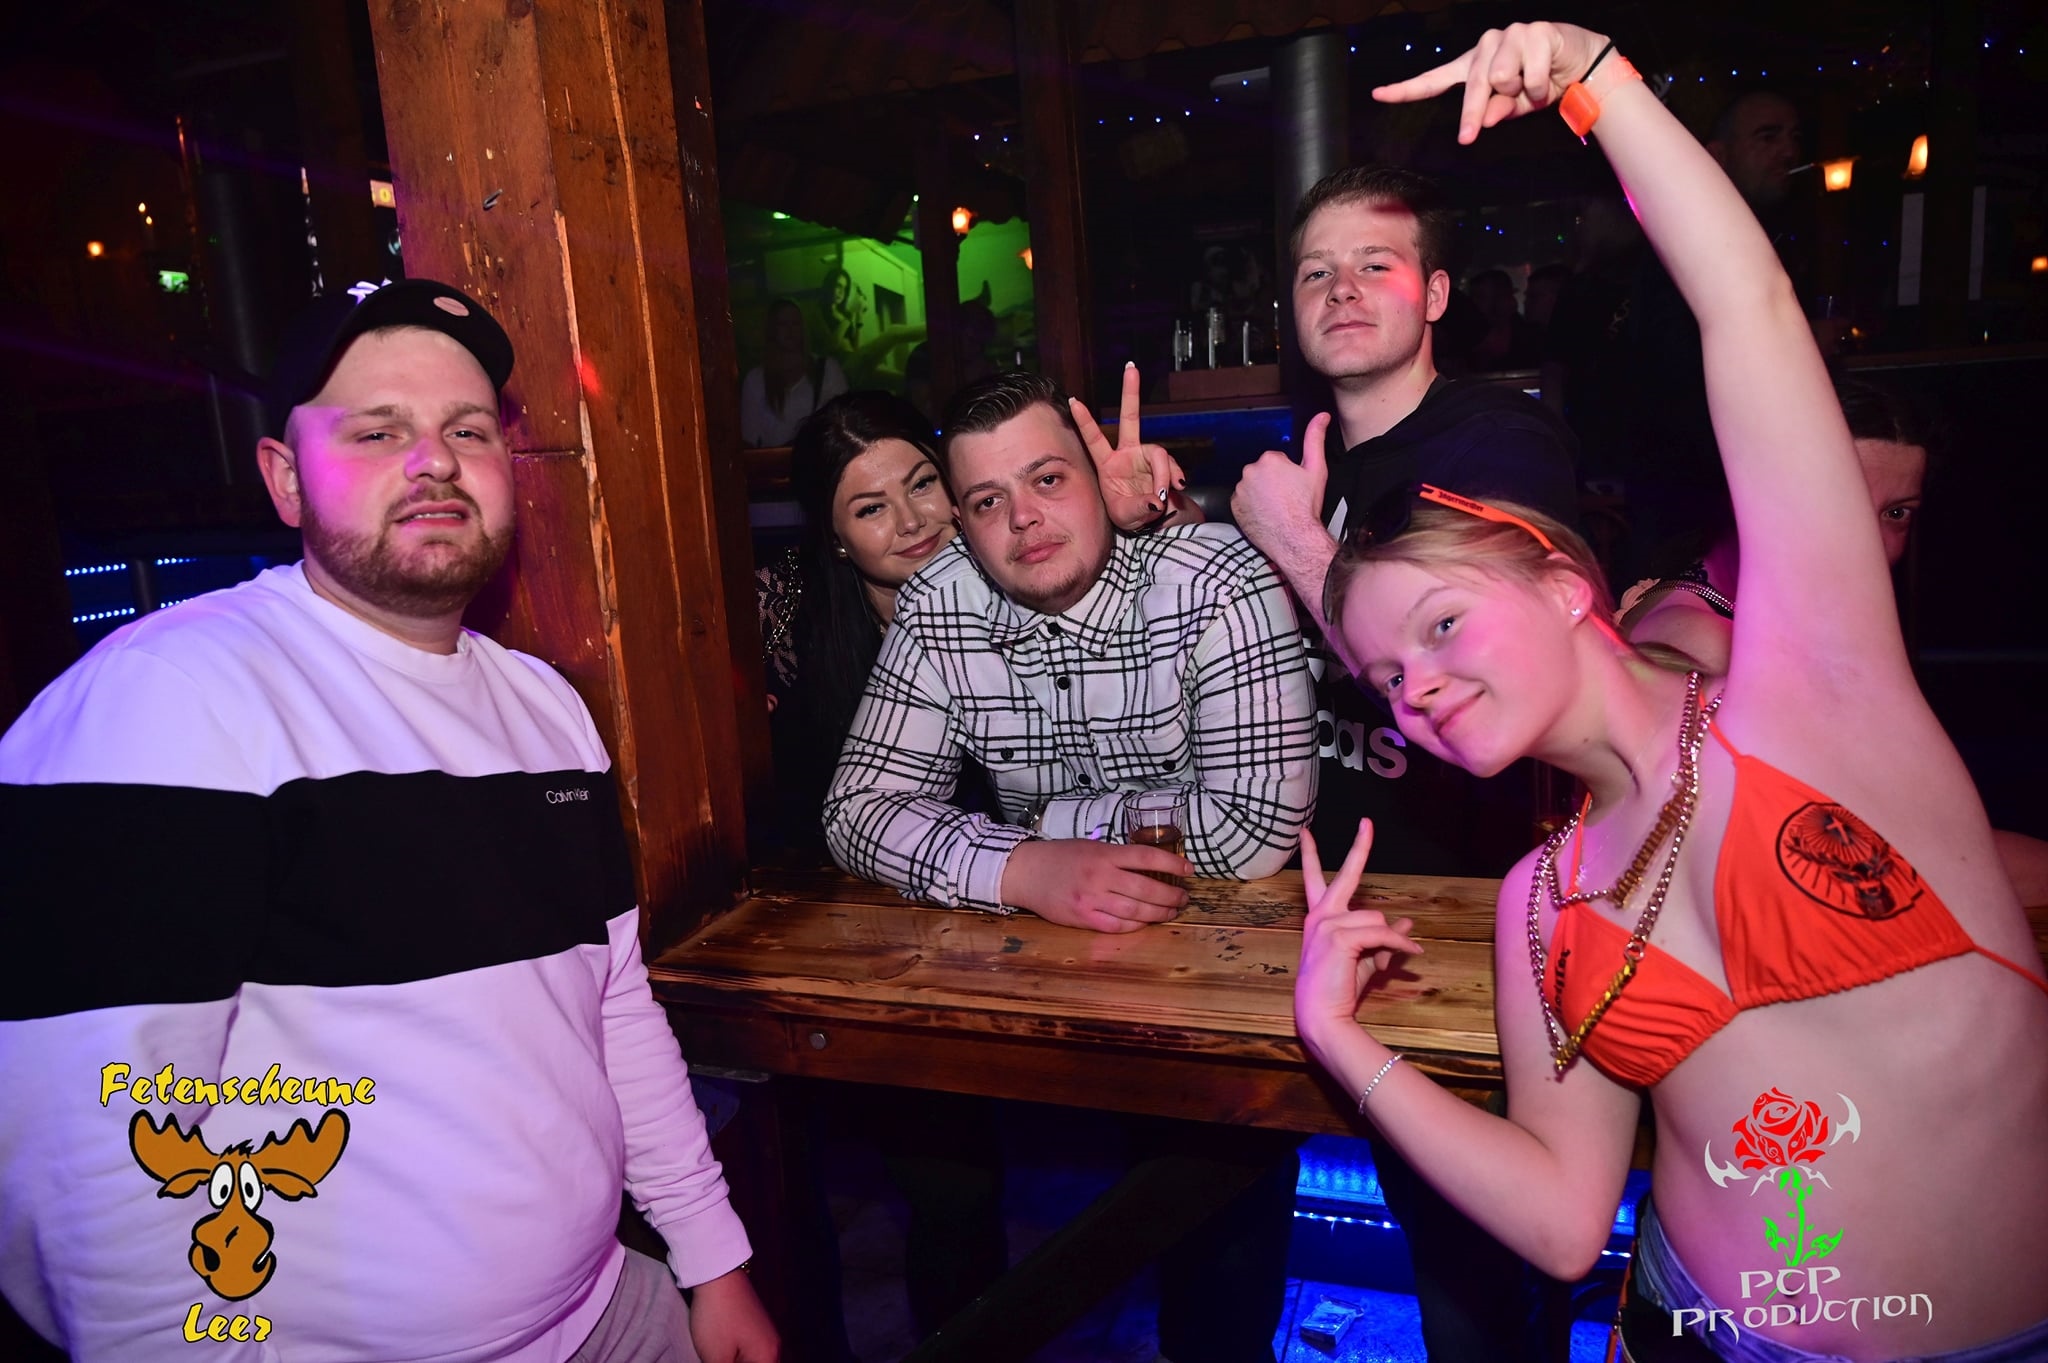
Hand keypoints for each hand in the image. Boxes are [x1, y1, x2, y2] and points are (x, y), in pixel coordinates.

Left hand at [687, 1267, 779, 1362]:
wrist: (717, 1274)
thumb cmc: (717, 1319)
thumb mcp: (716, 1358)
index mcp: (768, 1359)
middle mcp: (774, 1348)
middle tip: (717, 1360)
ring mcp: (766, 1335)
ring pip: (757, 1362)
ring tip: (718, 1358)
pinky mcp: (755, 1326)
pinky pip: (753, 1354)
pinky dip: (740, 1359)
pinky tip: (724, 1357)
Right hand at [1001, 837, 1189, 932]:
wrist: (1026, 872)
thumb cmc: (1061, 856)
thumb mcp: (1091, 846)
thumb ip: (1117, 857)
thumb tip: (1151, 867)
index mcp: (1104, 853)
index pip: (1147, 857)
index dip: (1172, 865)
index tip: (1189, 870)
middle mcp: (1100, 876)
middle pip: (1146, 889)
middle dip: (1171, 896)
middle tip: (1183, 898)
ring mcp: (1091, 899)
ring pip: (1135, 912)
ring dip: (1159, 914)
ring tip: (1171, 912)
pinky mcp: (1083, 918)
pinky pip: (1117, 926)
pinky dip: (1136, 926)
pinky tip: (1145, 923)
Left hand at [1070, 363, 1188, 531]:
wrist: (1152, 524)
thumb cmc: (1130, 517)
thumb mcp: (1128, 516)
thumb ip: (1140, 507)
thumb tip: (1157, 498)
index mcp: (1108, 464)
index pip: (1094, 439)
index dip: (1085, 421)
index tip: (1073, 401)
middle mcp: (1128, 454)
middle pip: (1130, 418)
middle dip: (1130, 392)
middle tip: (1131, 368)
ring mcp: (1147, 457)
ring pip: (1159, 453)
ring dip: (1164, 474)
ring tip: (1163, 495)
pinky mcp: (1163, 464)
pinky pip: (1171, 466)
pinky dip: (1174, 477)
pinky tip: (1176, 489)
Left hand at [1230, 411, 1331, 558]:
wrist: (1294, 538)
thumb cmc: (1306, 506)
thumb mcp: (1316, 469)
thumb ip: (1315, 439)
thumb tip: (1322, 416)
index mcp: (1269, 459)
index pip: (1276, 460)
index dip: (1287, 474)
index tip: (1293, 486)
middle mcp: (1250, 471)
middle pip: (1262, 472)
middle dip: (1272, 481)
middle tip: (1286, 497)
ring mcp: (1239, 489)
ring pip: (1251, 485)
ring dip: (1260, 493)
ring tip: (1276, 507)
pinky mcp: (1233, 506)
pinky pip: (1242, 500)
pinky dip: (1250, 505)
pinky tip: (1264, 513)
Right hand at [1293, 822, 1423, 1048]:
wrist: (1324, 1015)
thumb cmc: (1339, 989)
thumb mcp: (1367, 960)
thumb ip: (1384, 938)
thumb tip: (1407, 923)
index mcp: (1320, 917)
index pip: (1314, 879)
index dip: (1312, 854)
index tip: (1305, 832)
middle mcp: (1321, 915)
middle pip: (1346, 874)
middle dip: (1359, 847)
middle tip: (1367, 822)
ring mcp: (1328, 923)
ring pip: (1377, 918)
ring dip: (1392, 940)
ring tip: (1397, 959)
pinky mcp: (1340, 936)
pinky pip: (1382, 933)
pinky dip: (1400, 946)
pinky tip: (1412, 956)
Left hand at [1372, 21, 1607, 144]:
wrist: (1580, 63)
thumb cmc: (1540, 85)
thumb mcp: (1513, 107)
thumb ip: (1495, 112)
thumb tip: (1481, 121)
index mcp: (1474, 66)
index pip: (1435, 79)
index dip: (1406, 89)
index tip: (1378, 94)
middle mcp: (1486, 46)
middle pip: (1473, 86)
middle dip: (1472, 114)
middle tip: (1468, 137)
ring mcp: (1509, 35)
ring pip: (1503, 78)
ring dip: (1524, 92)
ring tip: (1536, 86)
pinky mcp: (1535, 31)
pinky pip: (1532, 75)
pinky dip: (1542, 86)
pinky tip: (1551, 76)